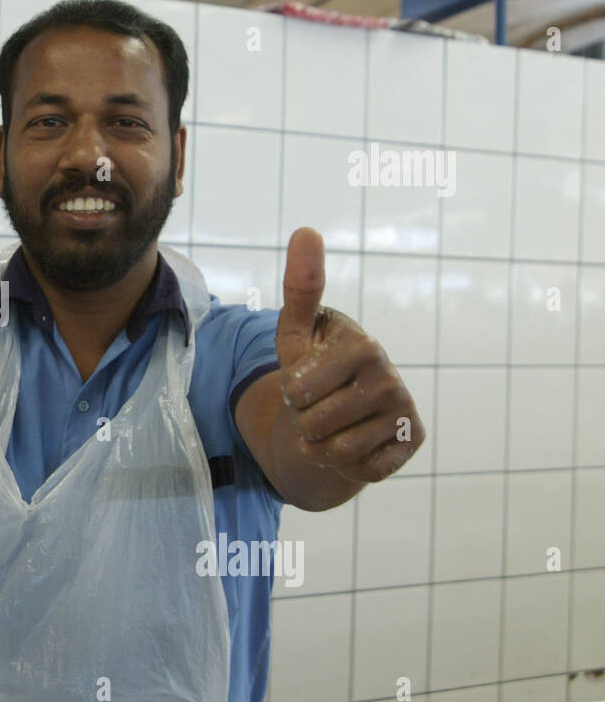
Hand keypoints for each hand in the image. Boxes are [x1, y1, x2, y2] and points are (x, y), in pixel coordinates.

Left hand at [274, 227, 424, 482]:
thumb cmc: (314, 362)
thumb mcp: (296, 331)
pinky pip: (360, 471)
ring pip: (333, 452)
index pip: (296, 391)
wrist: (343, 406)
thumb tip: (306, 230)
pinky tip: (356, 441)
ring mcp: (404, 412)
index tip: (306, 377)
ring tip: (334, 421)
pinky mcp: (411, 444)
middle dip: (303, 421)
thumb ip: (300, 286)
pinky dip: (348, 464)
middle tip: (319, 403)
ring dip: (322, 444)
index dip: (290, 392)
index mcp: (361, 345)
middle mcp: (390, 376)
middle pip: (312, 425)